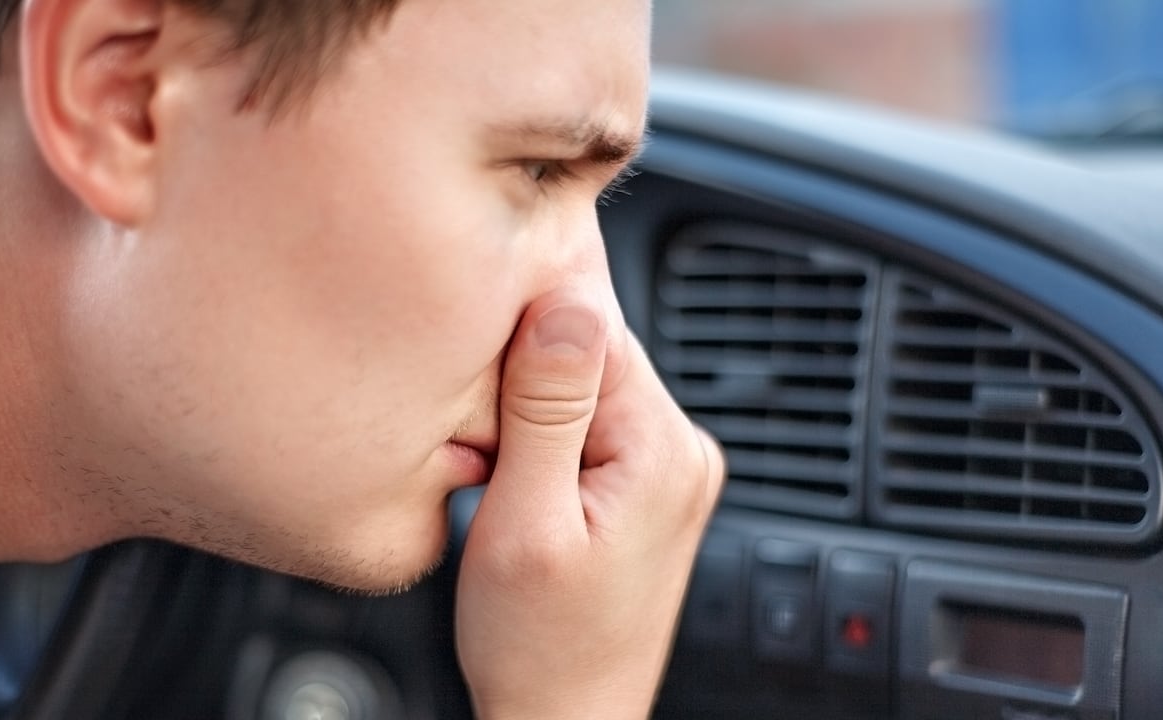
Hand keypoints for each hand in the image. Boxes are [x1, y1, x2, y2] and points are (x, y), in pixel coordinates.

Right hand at [455, 290, 725, 719]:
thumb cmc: (539, 647)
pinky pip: (592, 424)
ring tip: (500, 478)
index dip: (519, 339)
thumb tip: (565, 303)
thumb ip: (547, 410)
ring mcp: (671, 469)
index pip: (591, 326)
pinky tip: (521, 484)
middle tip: (484, 452)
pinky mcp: (649, 487)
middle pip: (591, 353)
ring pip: (586, 386)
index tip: (478, 388)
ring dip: (531, 413)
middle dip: (524, 382)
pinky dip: (545, 440)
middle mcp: (684, 450)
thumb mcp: (524, 523)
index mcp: (664, 449)